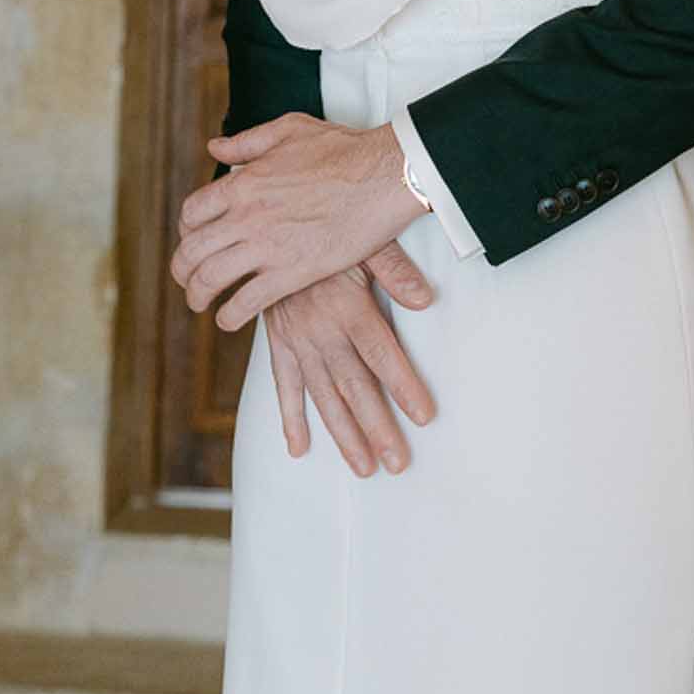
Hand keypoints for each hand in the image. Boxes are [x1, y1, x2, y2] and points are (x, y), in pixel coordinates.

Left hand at [171, 116, 423, 330]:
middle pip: (192, 250)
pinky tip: (228, 319)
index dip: (186, 229)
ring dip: (198, 296)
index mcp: (244, 183)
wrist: (383, 175)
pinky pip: (246, 302)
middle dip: (182, 270)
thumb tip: (215, 148)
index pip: (192, 213)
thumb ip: (248, 142)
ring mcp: (267, 246)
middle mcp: (247, 216)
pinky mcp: (292, 272)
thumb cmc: (344, 149)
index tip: (193, 238)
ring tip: (200, 303)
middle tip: (186, 279)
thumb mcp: (290, 130)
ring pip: (211, 279)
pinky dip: (230, 315)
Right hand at [266, 244, 437, 476]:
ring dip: (343, 434)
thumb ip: (394, 269)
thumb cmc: (329, 232)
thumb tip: (425, 299)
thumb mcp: (365, 240)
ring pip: (323, 395)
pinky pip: (283, 385)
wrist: (269, 225)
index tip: (424, 417)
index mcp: (348, 305)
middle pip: (355, 386)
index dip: (403, 386)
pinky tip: (299, 448)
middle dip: (377, 427)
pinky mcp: (277, 342)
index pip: (381, 354)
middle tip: (397, 463)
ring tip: (363, 467)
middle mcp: (321, 329)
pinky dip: (289, 417)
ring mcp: (297, 340)